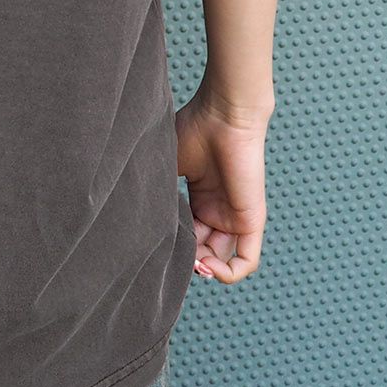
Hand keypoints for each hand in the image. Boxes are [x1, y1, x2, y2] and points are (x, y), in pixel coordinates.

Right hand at [175, 84, 271, 284]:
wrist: (223, 114)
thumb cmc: (195, 128)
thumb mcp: (169, 164)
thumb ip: (158, 191)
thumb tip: (135, 217)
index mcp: (200, 196)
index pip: (188, 232)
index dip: (174, 244)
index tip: (157, 245)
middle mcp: (218, 208)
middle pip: (203, 248)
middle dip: (188, 259)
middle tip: (172, 256)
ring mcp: (234, 216)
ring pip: (222, 259)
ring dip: (206, 269)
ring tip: (192, 263)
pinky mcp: (251, 220)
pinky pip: (246, 260)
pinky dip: (228, 273)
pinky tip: (207, 266)